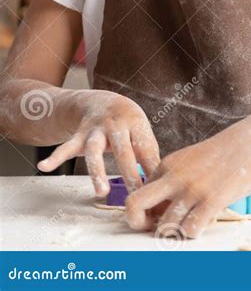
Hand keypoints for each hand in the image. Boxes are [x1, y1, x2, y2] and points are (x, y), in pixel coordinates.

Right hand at [36, 90, 159, 196]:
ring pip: (94, 151)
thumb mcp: (142, 132)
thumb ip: (149, 156)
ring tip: (101, 192)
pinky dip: (55, 157)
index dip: (151, 168)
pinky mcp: (79, 136)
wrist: (102, 101)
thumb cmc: (128, 124)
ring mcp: (95, 130)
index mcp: (136, 124)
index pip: (145, 148)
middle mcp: (116, 125)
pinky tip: (44, 166)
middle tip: (136, 195)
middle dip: (130, 174)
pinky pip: (66, 146)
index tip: (155, 189)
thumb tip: (160, 184)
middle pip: (123, 151)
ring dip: (97, 171)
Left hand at [125, 104, 250, 238]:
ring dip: (175, 233)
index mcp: (167, 165)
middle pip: (134, 206)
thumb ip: (173, 179)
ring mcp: (192, 189)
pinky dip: (194, 233)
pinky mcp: (212, 199)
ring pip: (164, 226)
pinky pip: (190, 230)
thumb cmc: (224, 153)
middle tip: (158, 229)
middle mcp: (174, 177)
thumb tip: (162, 209)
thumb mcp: (190, 159)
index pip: (137, 194)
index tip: (158, 217)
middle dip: (139, 224)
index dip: (144, 212)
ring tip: (190, 225)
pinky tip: (205, 222)